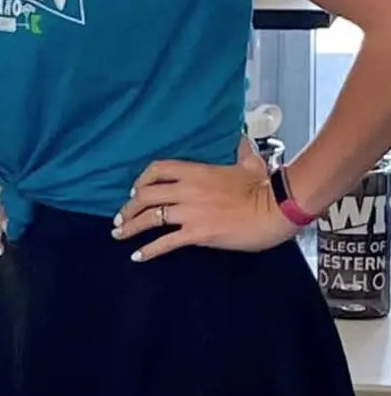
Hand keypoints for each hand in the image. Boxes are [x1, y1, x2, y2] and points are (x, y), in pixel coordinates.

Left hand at [112, 136, 299, 262]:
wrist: (277, 209)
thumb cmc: (264, 186)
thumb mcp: (250, 163)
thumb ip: (241, 151)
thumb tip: (241, 139)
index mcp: (196, 171)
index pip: (157, 169)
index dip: (141, 180)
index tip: (134, 191)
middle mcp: (187, 189)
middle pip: (146, 195)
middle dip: (129, 208)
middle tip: (120, 218)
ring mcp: (190, 212)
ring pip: (151, 217)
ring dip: (131, 227)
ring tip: (118, 234)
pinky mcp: (198, 233)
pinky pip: (166, 242)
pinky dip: (149, 250)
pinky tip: (137, 256)